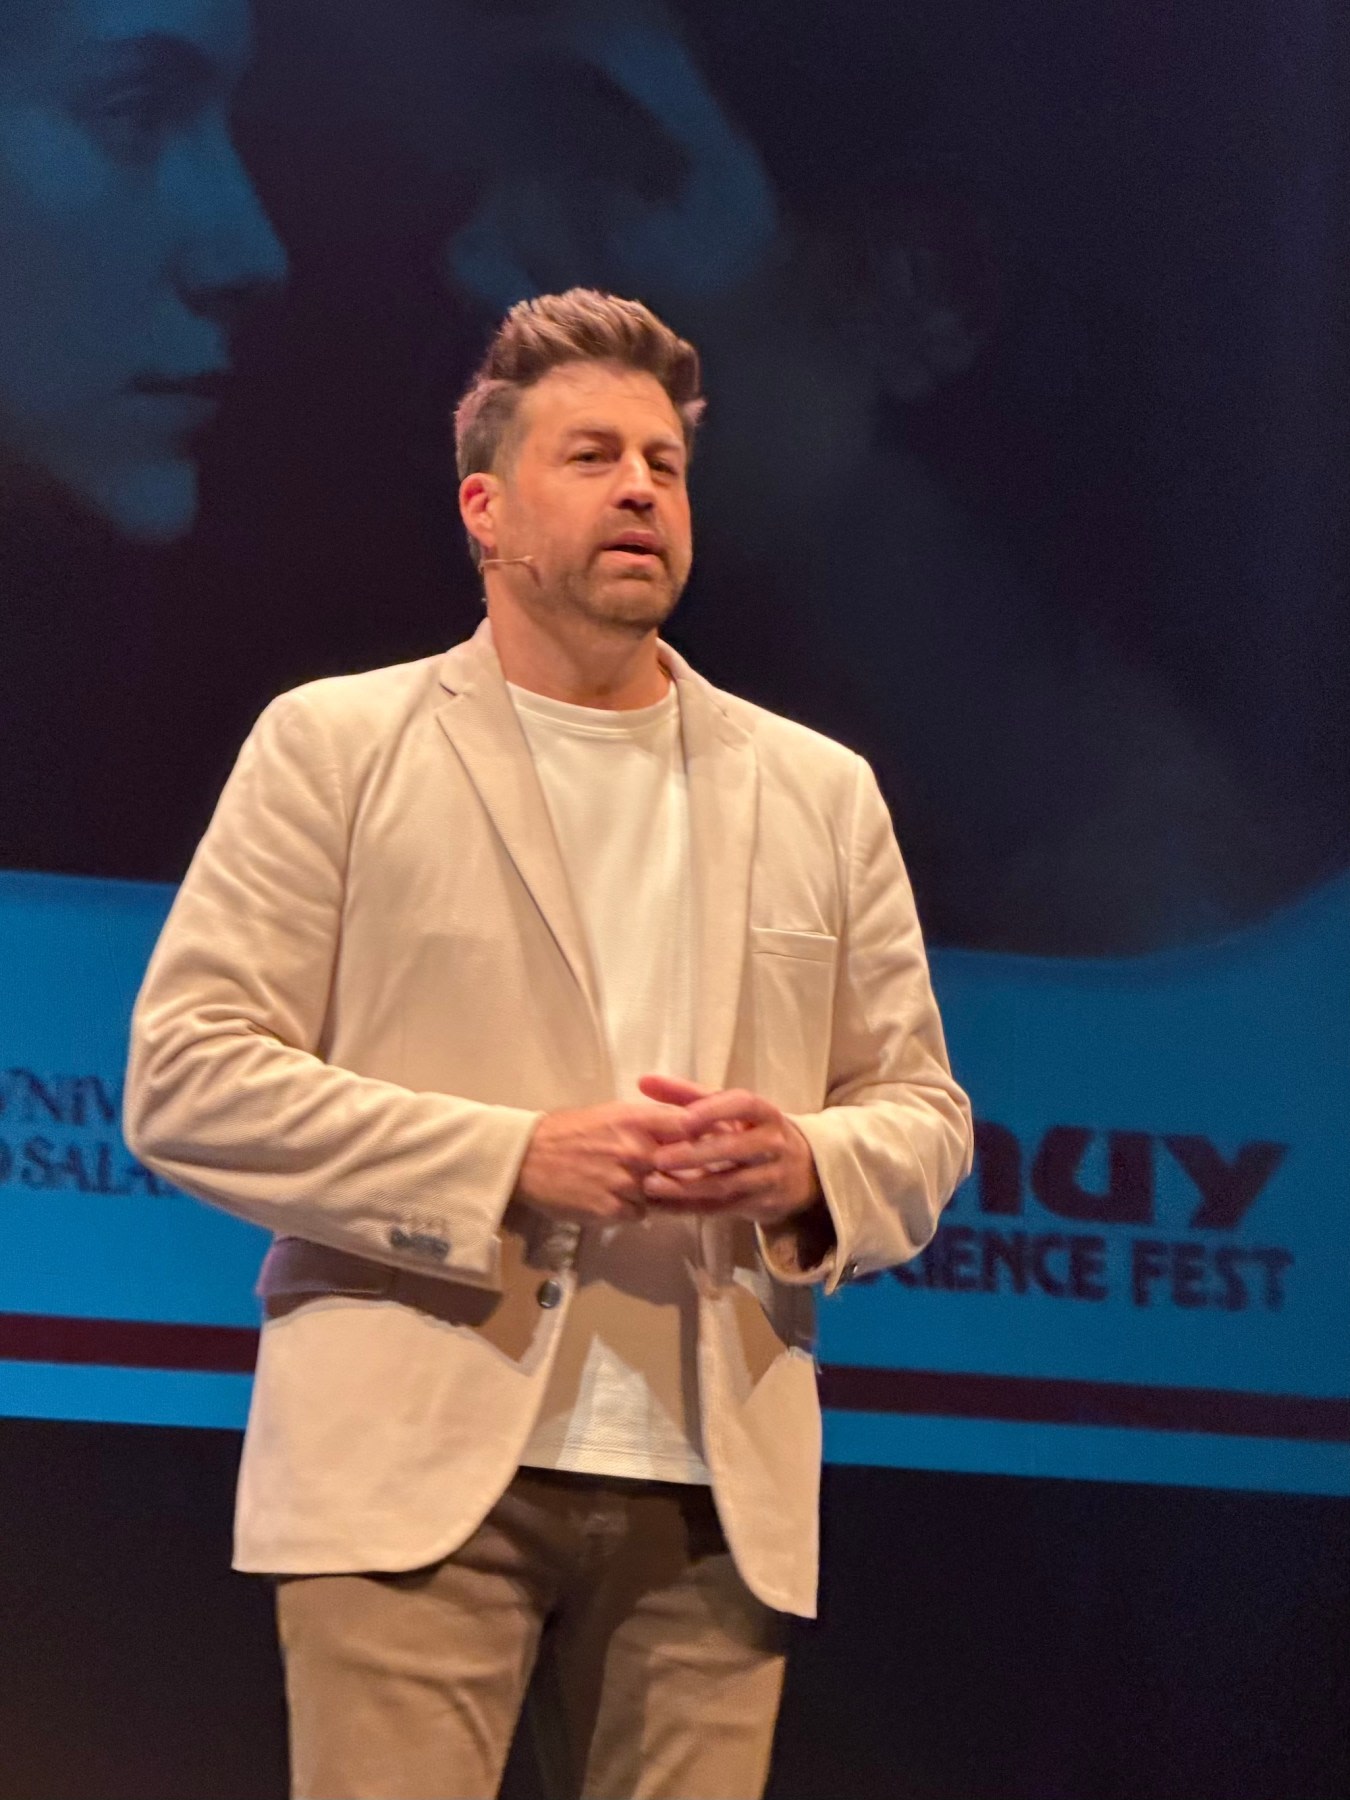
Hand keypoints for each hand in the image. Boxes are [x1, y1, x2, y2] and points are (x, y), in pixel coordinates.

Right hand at [515, 1101, 692, 1225]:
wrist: (526, 1158)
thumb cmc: (569, 1131)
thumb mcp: (611, 1114)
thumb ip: (648, 1122)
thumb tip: (687, 1129)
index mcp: (636, 1120)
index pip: (688, 1125)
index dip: (702, 1135)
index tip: (706, 1144)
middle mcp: (636, 1150)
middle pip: (681, 1166)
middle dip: (679, 1171)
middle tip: (669, 1173)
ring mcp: (625, 1182)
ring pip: (661, 1194)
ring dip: (650, 1193)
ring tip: (623, 1184)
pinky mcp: (612, 1209)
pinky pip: (639, 1214)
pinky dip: (630, 1209)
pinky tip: (610, 1198)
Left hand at [636, 1077, 822, 1225]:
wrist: (803, 1172)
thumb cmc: (753, 1131)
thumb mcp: (730, 1110)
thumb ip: (687, 1094)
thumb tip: (643, 1081)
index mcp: (765, 1113)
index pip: (744, 1105)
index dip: (714, 1110)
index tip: (683, 1119)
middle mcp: (772, 1143)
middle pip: (734, 1148)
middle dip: (695, 1154)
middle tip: (658, 1158)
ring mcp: (770, 1177)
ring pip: (727, 1184)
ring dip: (687, 1187)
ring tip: (651, 1185)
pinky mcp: (761, 1205)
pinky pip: (722, 1209)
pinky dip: (690, 1208)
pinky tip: (662, 1205)